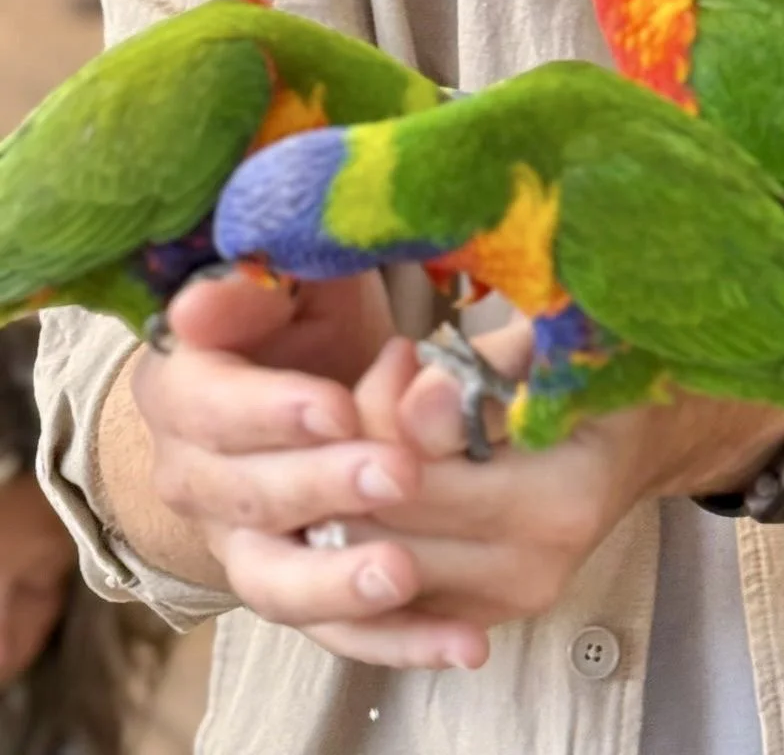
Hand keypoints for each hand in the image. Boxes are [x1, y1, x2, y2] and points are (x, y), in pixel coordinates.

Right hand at [128, 272, 485, 669]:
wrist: (304, 371)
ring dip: (341, 586)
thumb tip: (204, 300)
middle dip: (323, 488)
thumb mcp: (292, 276)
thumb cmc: (304, 311)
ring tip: (404, 574)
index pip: (212, 409)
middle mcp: (194, 477)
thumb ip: (261, 282)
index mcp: (182, 388)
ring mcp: (238, 544)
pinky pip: (337, 632)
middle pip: (245, 499)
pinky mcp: (295, 590)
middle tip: (398, 474)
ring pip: (276, 584)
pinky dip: (399, 643)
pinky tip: (463, 645)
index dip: (272, 413)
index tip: (339, 407)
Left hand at [280, 326, 783, 665]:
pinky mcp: (483, 614)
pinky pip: (392, 586)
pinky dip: (374, 529)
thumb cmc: (610, 371)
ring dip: (356, 493)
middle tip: (380, 380)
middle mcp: (532, 570)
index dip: (381, 418)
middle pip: (382, 530)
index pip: (416, 483)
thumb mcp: (557, 347)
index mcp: (560, 502)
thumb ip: (484, 373)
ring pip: (374, 563)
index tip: (401, 356)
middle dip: (352, 458)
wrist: (657, 437)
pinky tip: (393, 467)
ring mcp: (507, 604)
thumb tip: (414, 405)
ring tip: (384, 416)